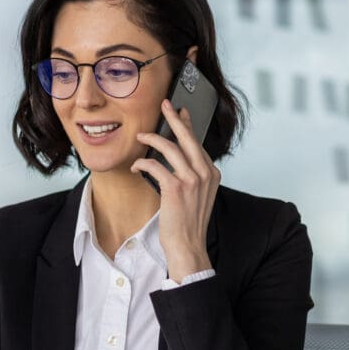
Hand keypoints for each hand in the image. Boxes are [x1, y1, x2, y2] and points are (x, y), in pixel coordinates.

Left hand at [130, 99, 219, 281]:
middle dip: (175, 118)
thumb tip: (175, 159)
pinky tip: (136, 167)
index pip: (197, 143)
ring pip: (170, 148)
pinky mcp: (176, 188)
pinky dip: (143, 164)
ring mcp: (192, 180)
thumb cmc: (187, 223)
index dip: (187, 126)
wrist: (188, 246)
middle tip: (165, 104)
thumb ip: (192, 177)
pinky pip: (155, 166)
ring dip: (152, 139)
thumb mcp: (197, 196)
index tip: (180, 113)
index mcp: (212, 174)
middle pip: (188, 137)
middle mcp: (205, 173)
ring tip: (140, 136)